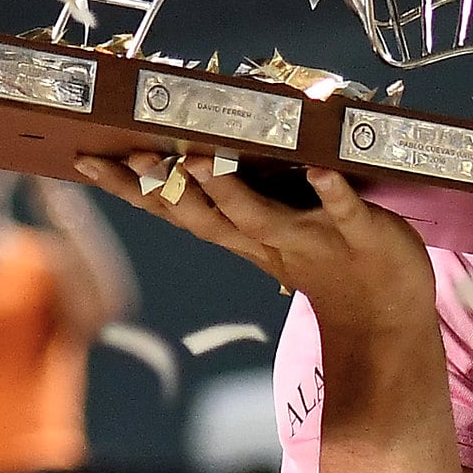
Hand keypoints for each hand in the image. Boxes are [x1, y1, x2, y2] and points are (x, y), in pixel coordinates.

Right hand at [74, 154, 437, 343]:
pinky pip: (343, 211)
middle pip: (207, 217)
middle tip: (133, 155)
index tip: (86, 159)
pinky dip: (331, 192)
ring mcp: (314, 237)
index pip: (176, 210)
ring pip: (261, 216)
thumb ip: (235, 199)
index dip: (132, 188)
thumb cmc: (327, 263)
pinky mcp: (361, 233)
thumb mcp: (270, 234)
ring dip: (229, 190)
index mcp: (243, 237)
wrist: (387, 318)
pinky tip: (321, 170)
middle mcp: (268, 240)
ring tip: (198, 158)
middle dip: (169, 187)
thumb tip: (192, 153)